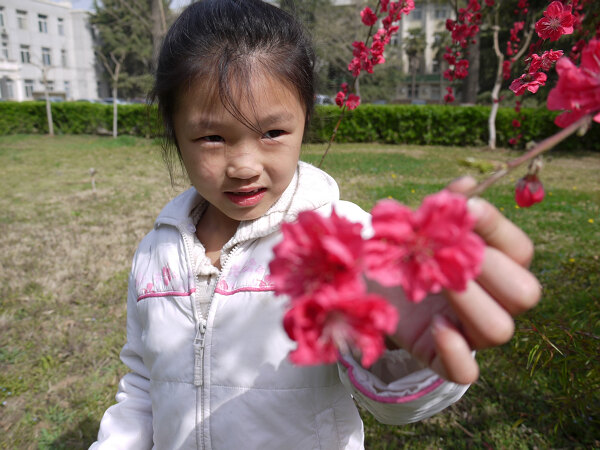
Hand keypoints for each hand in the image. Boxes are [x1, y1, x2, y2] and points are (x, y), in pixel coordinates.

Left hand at [374, 177, 540, 384]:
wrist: (367, 289)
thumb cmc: (400, 255)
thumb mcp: (414, 228)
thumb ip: (441, 208)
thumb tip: (466, 184)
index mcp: (493, 267)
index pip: (520, 250)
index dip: (498, 227)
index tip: (465, 206)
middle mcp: (490, 302)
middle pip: (524, 292)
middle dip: (491, 267)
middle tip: (450, 249)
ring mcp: (468, 333)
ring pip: (501, 329)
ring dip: (471, 302)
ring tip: (437, 282)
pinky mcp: (440, 358)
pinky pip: (465, 372)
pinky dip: (456, 352)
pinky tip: (435, 326)